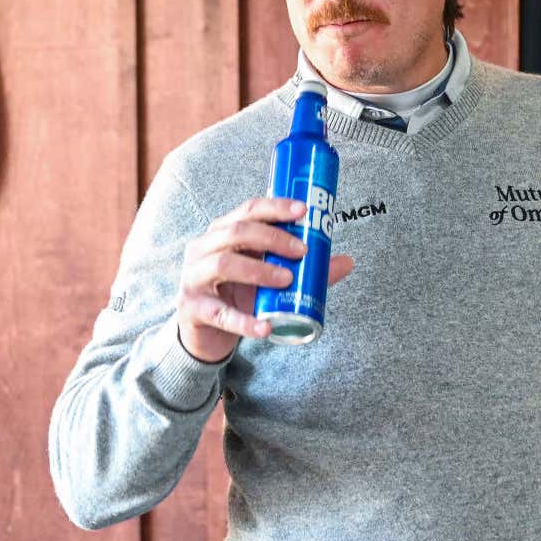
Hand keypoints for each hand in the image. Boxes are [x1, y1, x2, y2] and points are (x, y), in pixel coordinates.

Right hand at [174, 196, 355, 361]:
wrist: (204, 333)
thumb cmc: (237, 295)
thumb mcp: (269, 279)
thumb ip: (305, 271)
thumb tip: (347, 262)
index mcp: (222, 233)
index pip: (248, 210)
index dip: (276, 207)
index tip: (304, 211)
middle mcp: (203, 249)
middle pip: (236, 232)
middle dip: (273, 237)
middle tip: (302, 251)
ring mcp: (193, 278)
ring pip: (224, 263)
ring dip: (259, 269)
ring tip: (287, 280)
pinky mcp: (192, 309)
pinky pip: (220, 314)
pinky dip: (245, 321)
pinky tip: (266, 328)